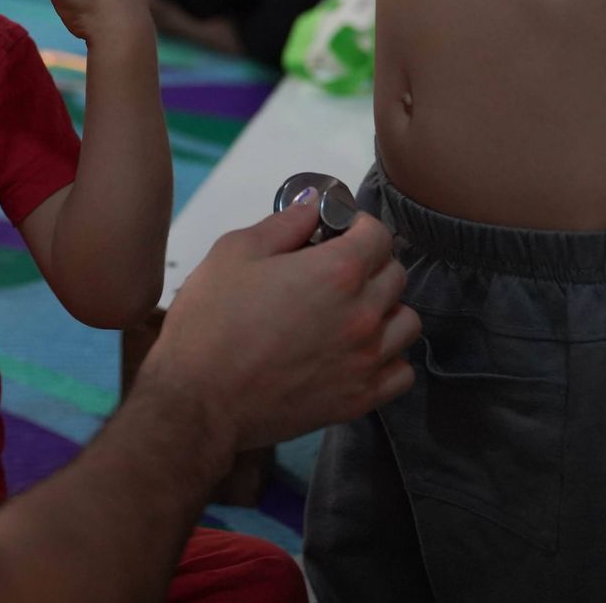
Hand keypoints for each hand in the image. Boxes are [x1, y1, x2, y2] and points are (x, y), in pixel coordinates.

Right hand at [149, 201, 417, 449]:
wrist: (199, 398)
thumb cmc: (210, 324)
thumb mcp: (234, 252)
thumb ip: (284, 224)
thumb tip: (312, 206)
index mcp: (337, 272)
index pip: (379, 235)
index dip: (358, 227)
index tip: (339, 232)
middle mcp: (362, 314)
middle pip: (395, 276)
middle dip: (369, 264)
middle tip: (334, 269)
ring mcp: (365, 360)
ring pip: (406, 323)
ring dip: (385, 310)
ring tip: (350, 312)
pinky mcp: (359, 398)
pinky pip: (401, 372)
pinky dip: (388, 358)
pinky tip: (357, 351)